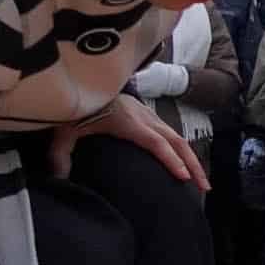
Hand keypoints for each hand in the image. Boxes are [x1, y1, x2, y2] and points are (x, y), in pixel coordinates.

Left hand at [52, 95, 207, 189]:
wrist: (86, 76)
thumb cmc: (78, 104)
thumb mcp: (64, 128)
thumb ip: (60, 154)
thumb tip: (59, 178)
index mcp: (128, 121)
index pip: (156, 142)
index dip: (170, 159)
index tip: (184, 177)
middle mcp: (144, 117)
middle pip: (177, 141)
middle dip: (193, 165)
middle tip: (205, 188)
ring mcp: (149, 115)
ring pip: (178, 138)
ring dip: (192, 159)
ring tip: (201, 181)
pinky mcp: (148, 115)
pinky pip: (172, 134)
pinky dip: (183, 151)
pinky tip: (186, 164)